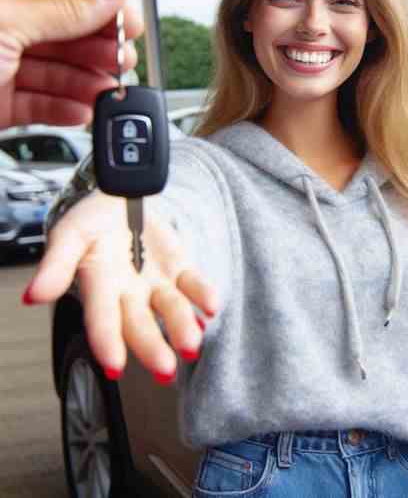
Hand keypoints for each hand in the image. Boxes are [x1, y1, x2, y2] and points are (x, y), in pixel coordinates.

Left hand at [0, 0, 143, 127]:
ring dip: (88, 85)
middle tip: (122, 61)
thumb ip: (66, 10)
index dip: (104, 7)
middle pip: (69, 36)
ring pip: (59, 74)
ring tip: (106, 92)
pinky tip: (80, 111)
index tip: (132, 25)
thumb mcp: (7, 18)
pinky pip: (41, 106)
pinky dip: (64, 111)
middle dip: (99, 51)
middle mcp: (3, 25)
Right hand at [21, 191, 217, 383]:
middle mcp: (128, 291)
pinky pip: (194, 284)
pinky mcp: (179, 268)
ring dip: (182, 327)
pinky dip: (203, 294)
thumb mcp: (70, 234)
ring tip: (193, 344)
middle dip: (152, 347)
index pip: (101, 317)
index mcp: (98, 285)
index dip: (106, 340)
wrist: (121, 198)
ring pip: (171, 308)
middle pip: (140, 323)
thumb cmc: (92, 220)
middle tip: (166, 370)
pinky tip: (212, 307)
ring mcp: (156, 282)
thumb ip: (56, 263)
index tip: (114, 366)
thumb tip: (34, 296)